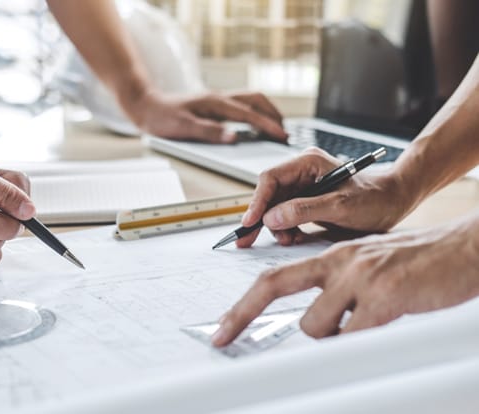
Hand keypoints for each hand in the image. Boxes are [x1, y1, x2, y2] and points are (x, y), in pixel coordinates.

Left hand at [126, 89, 287, 143]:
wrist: (145, 105)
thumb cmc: (160, 117)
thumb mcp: (183, 128)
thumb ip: (209, 133)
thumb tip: (234, 138)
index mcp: (214, 103)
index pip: (248, 114)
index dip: (268, 125)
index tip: (282, 136)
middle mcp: (219, 98)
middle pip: (256, 99)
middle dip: (273, 114)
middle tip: (285, 132)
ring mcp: (217, 99)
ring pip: (250, 99)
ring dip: (266, 111)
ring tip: (276, 128)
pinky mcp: (214, 104)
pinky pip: (241, 105)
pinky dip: (254, 112)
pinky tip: (255, 125)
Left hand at [212, 212, 478, 345]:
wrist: (464, 250)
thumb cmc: (418, 263)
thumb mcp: (369, 266)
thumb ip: (339, 287)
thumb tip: (316, 322)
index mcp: (333, 254)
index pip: (275, 275)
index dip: (245, 302)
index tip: (225, 325)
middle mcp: (339, 260)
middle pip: (273, 284)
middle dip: (241, 313)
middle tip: (222, 336)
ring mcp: (360, 277)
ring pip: (314, 324)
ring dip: (330, 337)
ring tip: (363, 322)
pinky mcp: (385, 296)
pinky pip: (352, 336)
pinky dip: (357, 343)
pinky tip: (382, 326)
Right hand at [236, 148, 413, 247]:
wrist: (397, 201)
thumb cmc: (377, 198)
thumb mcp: (340, 207)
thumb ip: (304, 211)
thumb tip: (271, 218)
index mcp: (308, 163)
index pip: (270, 179)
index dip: (257, 202)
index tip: (251, 223)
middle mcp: (302, 172)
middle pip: (268, 194)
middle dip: (261, 218)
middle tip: (246, 240)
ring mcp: (304, 186)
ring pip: (275, 207)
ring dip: (276, 226)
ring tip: (287, 240)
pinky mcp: (307, 201)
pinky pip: (286, 215)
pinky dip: (286, 229)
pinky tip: (293, 238)